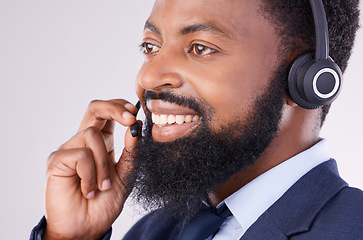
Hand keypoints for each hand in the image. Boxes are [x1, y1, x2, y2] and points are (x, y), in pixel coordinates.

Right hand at [43, 99, 140, 239]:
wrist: (86, 229)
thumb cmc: (104, 204)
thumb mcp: (125, 176)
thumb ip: (131, 153)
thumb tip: (136, 128)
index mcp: (101, 143)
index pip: (107, 113)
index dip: (120, 106)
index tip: (135, 112)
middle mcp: (83, 142)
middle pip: (94, 108)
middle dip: (114, 108)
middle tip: (130, 118)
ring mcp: (69, 149)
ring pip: (92, 135)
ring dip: (104, 163)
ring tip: (103, 186)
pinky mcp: (57, 160)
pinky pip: (81, 155)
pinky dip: (90, 174)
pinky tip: (88, 190)